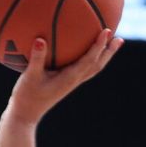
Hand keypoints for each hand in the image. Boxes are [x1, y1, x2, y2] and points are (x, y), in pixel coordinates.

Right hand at [6, 30, 123, 124]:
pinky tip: (85, 52)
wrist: (26, 114)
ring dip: (104, 56)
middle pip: (98, 65)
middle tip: (119, 39)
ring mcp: (72, 82)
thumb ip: (36, 58)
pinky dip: (90, 59)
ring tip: (112, 44)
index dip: (99, 45)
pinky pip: (83, 69)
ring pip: (93, 68)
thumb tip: (41, 39)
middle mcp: (75, 80)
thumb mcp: (29, 76)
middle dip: (109, 52)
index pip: (89, 60)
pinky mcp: (66, 83)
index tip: (106, 31)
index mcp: (70, 78)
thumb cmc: (26, 95)